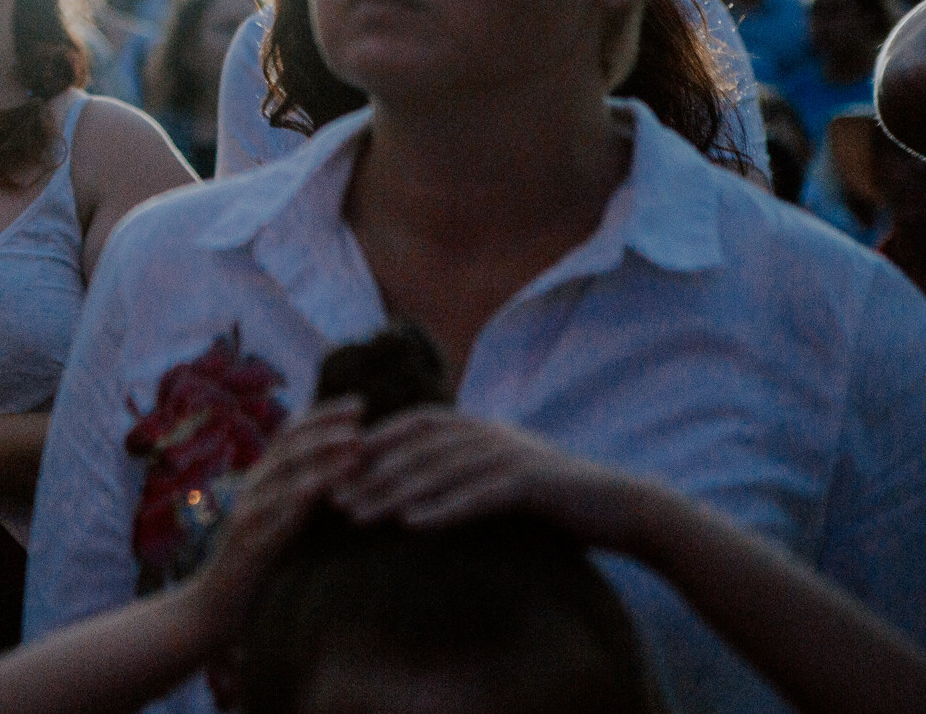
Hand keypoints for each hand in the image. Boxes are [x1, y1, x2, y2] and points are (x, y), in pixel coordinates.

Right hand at [181, 398, 363, 645]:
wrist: (217, 606)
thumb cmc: (261, 564)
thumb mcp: (288, 520)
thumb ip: (309, 494)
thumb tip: (352, 468)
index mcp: (262, 477)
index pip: (291, 431)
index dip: (324, 414)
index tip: (360, 403)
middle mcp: (251, 485)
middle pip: (288, 442)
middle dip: (326, 425)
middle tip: (362, 415)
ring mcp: (246, 510)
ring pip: (283, 471)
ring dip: (322, 455)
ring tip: (355, 447)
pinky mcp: (245, 539)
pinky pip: (274, 512)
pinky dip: (301, 497)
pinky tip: (327, 490)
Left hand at [330, 407, 640, 549]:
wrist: (620, 506)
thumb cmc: (554, 497)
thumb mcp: (501, 473)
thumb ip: (463, 467)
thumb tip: (414, 482)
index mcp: (479, 427)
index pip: (412, 426)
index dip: (372, 441)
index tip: (333, 464)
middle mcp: (488, 433)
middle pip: (415, 450)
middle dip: (370, 472)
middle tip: (331, 498)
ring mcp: (509, 456)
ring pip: (438, 472)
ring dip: (393, 494)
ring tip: (358, 516)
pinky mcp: (530, 486)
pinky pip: (477, 497)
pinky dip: (443, 509)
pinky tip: (413, 525)